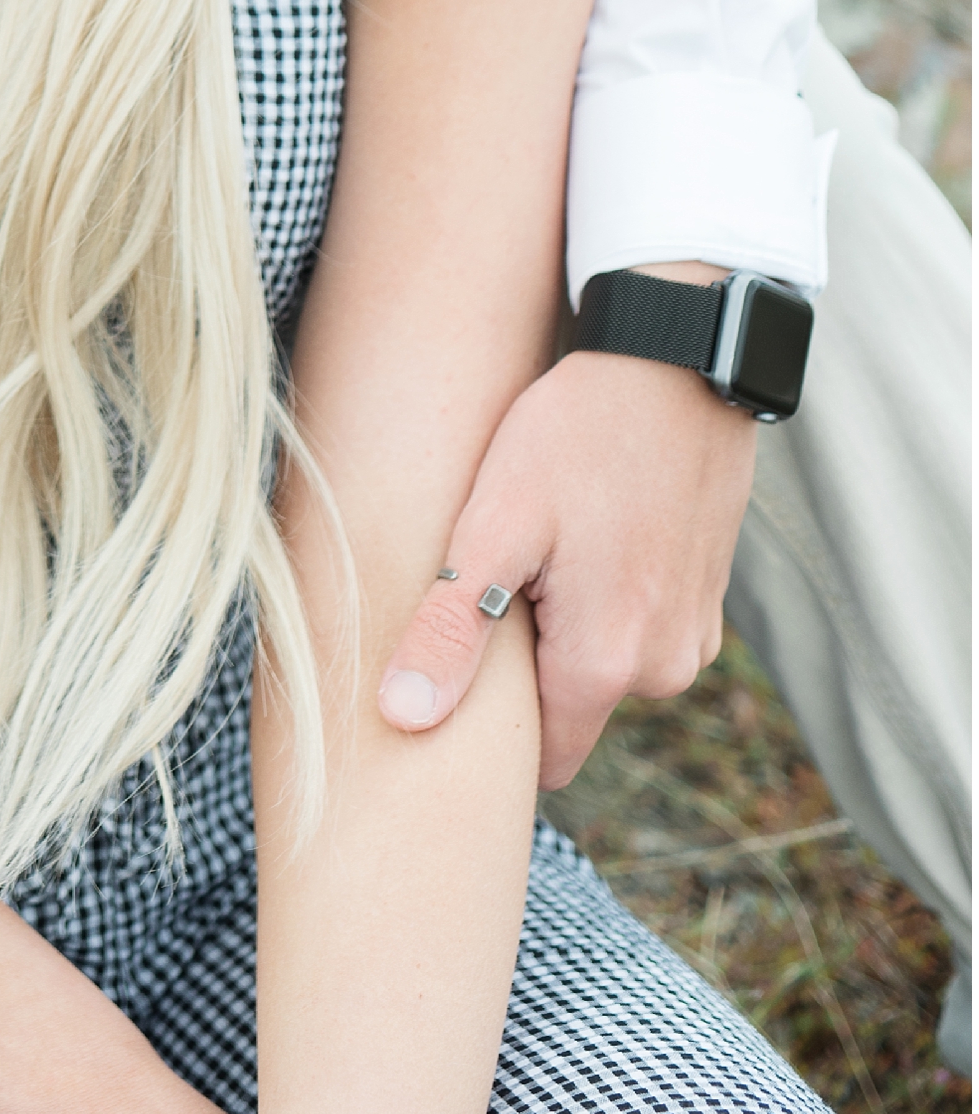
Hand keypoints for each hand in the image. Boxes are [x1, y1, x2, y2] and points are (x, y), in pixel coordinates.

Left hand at [377, 327, 757, 785]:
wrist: (678, 358)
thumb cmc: (578, 433)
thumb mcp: (498, 523)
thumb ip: (452, 629)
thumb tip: (403, 719)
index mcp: (609, 664)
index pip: (541, 755)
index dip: (491, 724)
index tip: (455, 670)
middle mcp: (666, 668)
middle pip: (570, 704)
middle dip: (526, 660)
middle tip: (491, 576)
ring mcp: (696, 632)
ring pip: (605, 661)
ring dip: (566, 622)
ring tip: (537, 545)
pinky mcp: (708, 597)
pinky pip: (640, 626)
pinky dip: (608, 596)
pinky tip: (583, 532)